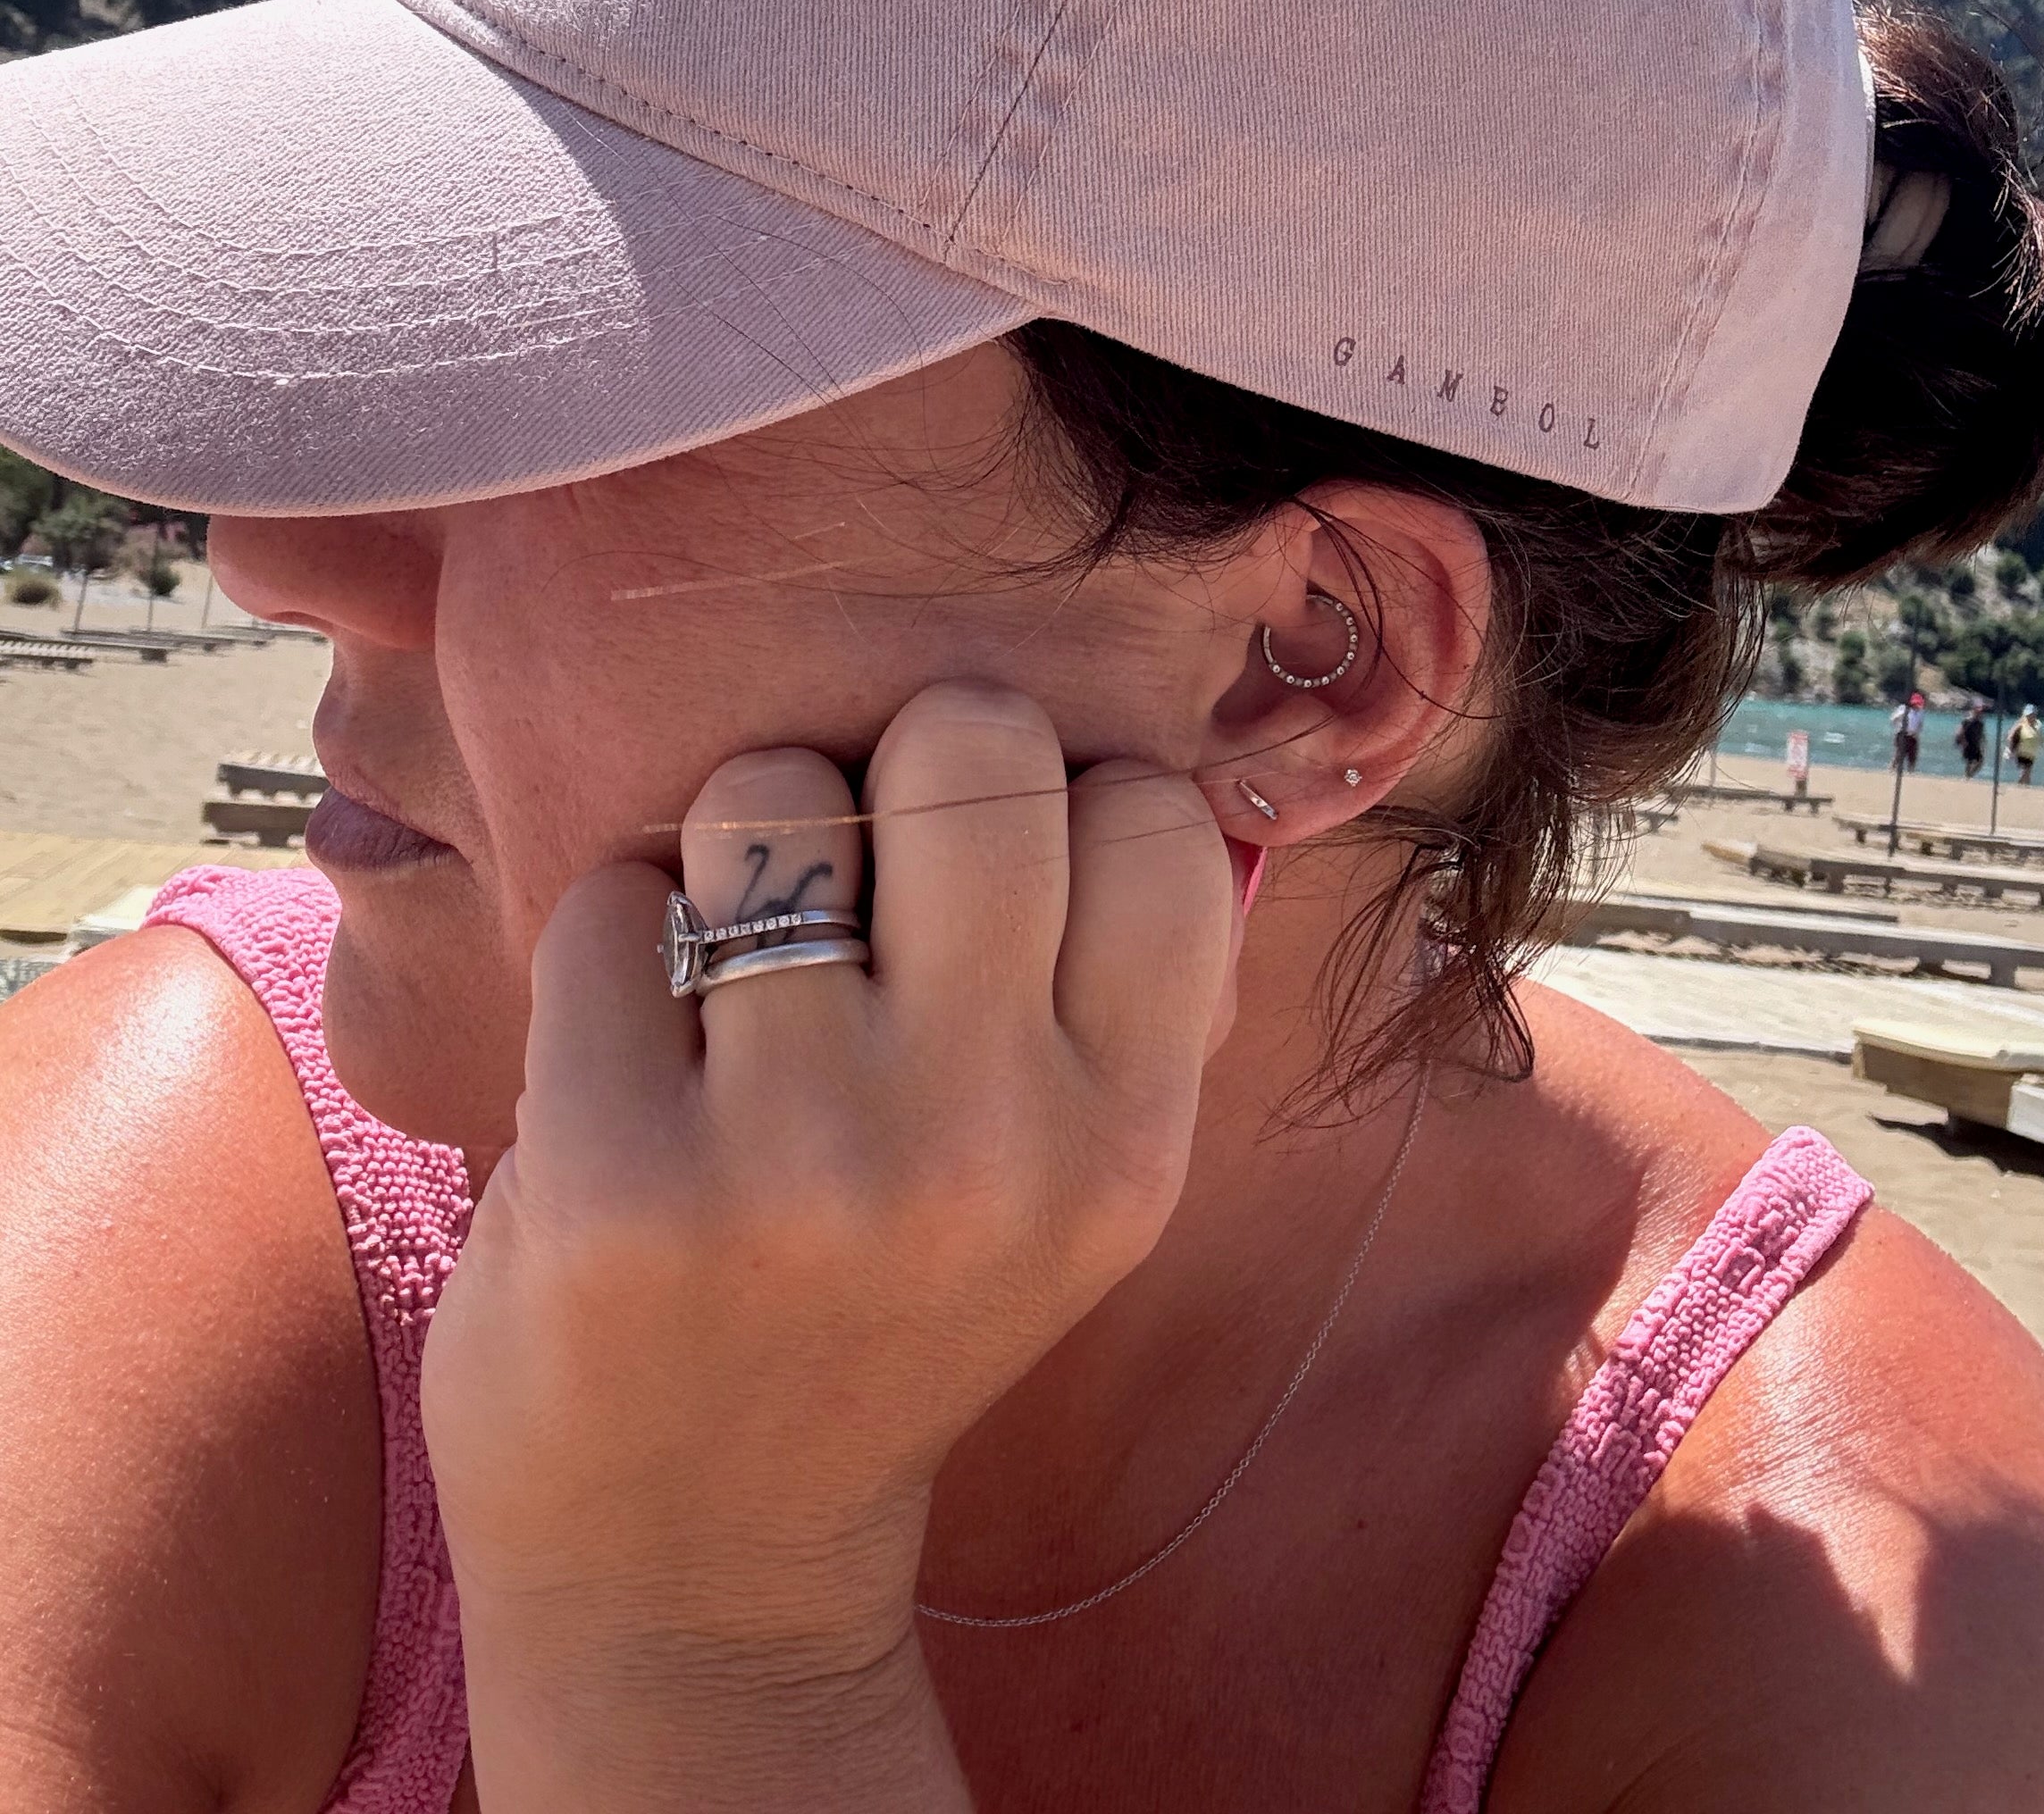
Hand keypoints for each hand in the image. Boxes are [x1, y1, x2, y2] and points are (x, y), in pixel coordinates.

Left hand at [420, 682, 1233, 1808]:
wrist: (690, 1576)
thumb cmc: (879, 1319)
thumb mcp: (1065, 1198)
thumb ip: (1117, 1006)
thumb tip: (1129, 762)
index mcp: (1122, 1146)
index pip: (1154, 817)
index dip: (1064, 799)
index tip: (994, 870)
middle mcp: (987, 1146)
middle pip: (969, 745)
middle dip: (897, 764)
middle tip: (854, 865)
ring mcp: (797, 1162)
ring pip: (772, 793)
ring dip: (738, 840)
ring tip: (731, 955)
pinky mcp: (617, 1178)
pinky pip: (612, 898)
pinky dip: (610, 938)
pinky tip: (629, 1044)